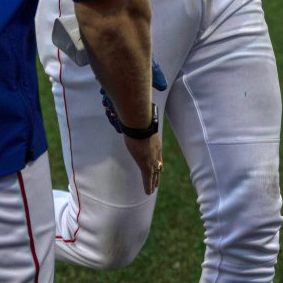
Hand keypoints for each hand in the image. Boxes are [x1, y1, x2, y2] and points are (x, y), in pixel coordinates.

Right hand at [100, 56, 166, 194]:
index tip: (158, 159)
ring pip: (154, 172)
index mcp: (152, 136)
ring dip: (153, 180)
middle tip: (158, 175)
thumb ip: (131, 102)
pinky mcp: (146, 163)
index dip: (157, 154)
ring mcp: (151, 156)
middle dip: (157, 169)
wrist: (139, 118)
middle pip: (157, 161)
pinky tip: (148, 192)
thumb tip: (125, 90)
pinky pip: (148, 178)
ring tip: (152, 189)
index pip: (156, 147)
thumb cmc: (137, 111)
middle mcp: (154, 147)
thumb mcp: (134, 109)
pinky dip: (148, 185)